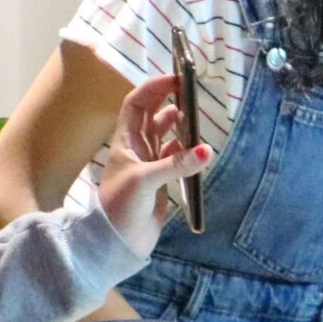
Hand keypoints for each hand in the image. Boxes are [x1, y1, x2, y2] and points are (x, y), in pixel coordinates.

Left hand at [93, 74, 212, 256]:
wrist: (115, 242)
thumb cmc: (121, 207)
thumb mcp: (146, 181)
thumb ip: (177, 164)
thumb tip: (207, 150)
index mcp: (125, 142)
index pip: (136, 104)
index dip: (152, 89)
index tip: (174, 79)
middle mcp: (136, 148)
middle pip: (151, 114)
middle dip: (168, 99)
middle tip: (190, 89)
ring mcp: (148, 163)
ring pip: (164, 133)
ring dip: (178, 123)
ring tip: (195, 117)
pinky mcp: (160, 179)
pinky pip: (175, 155)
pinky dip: (186, 148)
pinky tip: (196, 147)